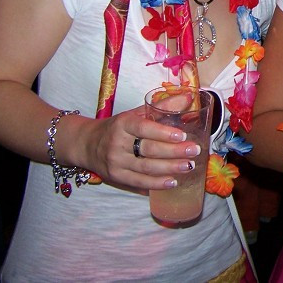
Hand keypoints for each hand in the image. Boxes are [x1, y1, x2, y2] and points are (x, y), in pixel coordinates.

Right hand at [80, 105, 202, 193]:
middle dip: (174, 151)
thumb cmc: (118, 127)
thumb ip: (161, 107)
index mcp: (123, 124)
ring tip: (189, 166)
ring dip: (170, 168)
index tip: (183, 135)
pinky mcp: (116, 177)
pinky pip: (139, 182)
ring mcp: (116, 162)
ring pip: (146, 167)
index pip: (144, 128)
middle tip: (194, 151)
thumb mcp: (135, 113)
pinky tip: (173, 181)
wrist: (87, 144)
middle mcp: (117, 143)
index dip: (163, 133)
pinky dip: (157, 183)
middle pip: (149, 149)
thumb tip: (188, 98)